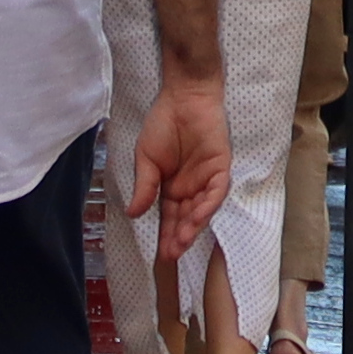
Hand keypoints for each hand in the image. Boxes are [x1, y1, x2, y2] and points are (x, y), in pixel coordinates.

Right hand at [128, 72, 231, 268]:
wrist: (182, 97)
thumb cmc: (162, 124)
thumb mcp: (146, 159)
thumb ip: (144, 186)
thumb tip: (132, 214)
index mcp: (171, 186)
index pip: (169, 216)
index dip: (165, 234)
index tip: (160, 254)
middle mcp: (190, 187)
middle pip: (185, 218)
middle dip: (179, 237)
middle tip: (171, 256)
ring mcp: (207, 178)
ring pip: (202, 209)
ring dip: (192, 226)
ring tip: (181, 242)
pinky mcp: (220, 167)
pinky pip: (216, 191)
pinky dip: (208, 205)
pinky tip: (197, 218)